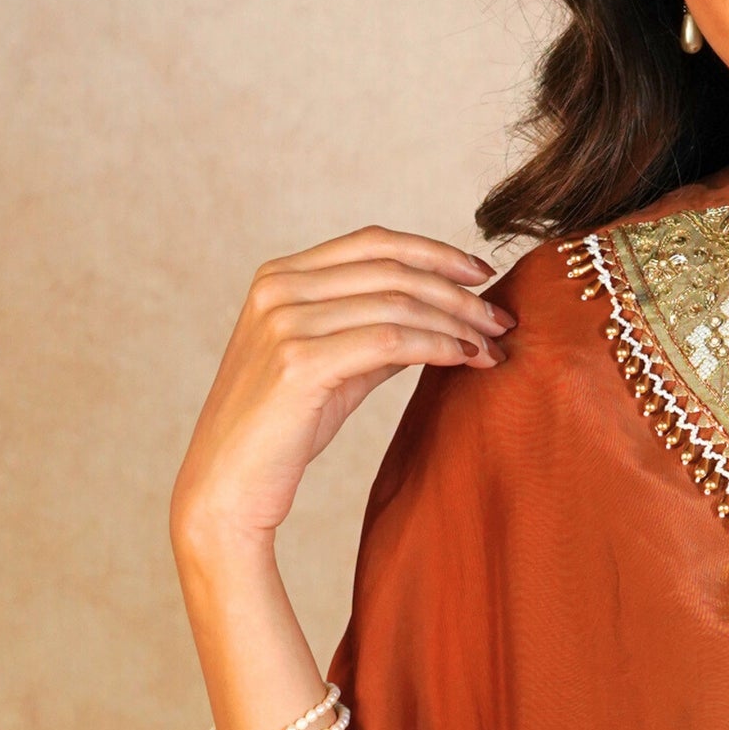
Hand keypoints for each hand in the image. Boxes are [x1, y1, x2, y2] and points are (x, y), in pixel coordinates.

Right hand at [170, 226, 511, 559]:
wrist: (226, 487)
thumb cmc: (280, 431)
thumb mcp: (332, 366)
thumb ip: (374, 331)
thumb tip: (439, 313)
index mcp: (280, 276)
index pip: (374, 242)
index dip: (436, 252)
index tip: (482, 274)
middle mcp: (278, 289)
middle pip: (393, 270)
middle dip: (458, 292)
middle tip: (502, 318)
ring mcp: (284, 322)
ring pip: (398, 304)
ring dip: (457, 322)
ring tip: (493, 345)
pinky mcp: (299, 362)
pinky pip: (390, 341)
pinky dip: (438, 345)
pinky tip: (466, 359)